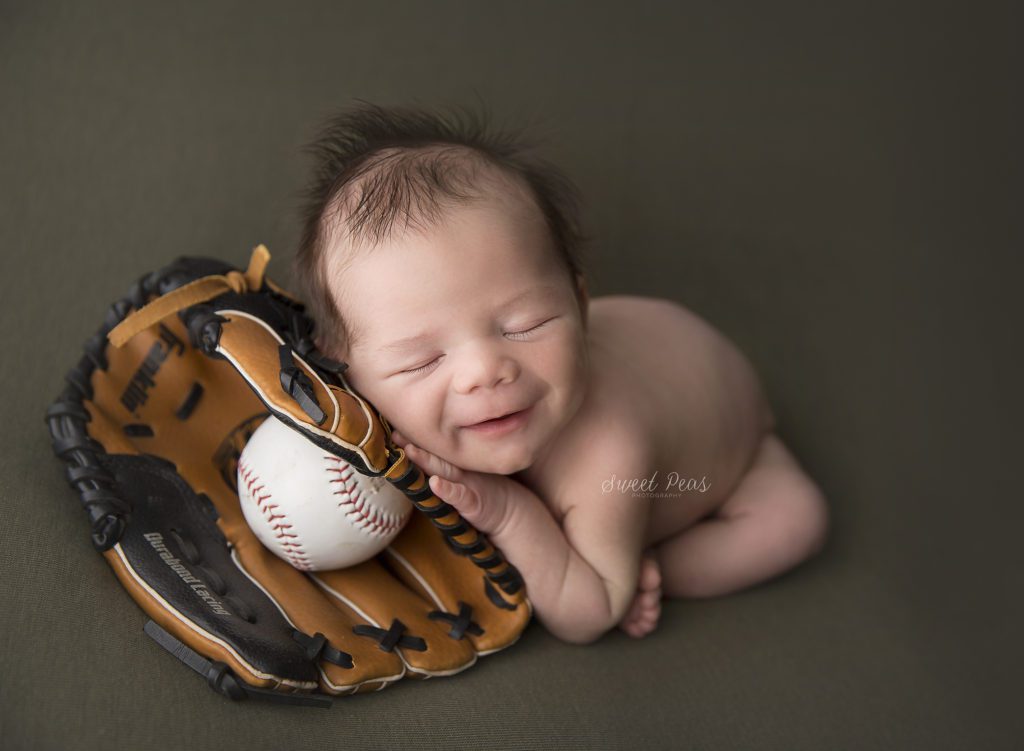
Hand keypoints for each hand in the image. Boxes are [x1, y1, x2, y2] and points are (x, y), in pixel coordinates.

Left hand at [391, 429, 521, 538]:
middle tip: (395, 432)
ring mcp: (468, 485)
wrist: (511, 514)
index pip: (432, 451)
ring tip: (408, 450)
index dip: (414, 440)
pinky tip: (435, 483)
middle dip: (413, 445)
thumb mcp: (464, 479)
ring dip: (426, 460)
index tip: (394, 428)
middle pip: (434, 457)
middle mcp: (459, 472)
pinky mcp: (474, 503)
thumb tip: (419, 457)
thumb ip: (445, 467)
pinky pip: (460, 497)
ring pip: (444, 471)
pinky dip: (447, 490)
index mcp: (455, 467)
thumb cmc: (484, 494)